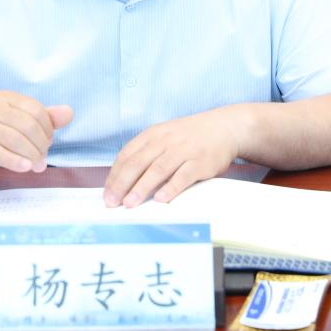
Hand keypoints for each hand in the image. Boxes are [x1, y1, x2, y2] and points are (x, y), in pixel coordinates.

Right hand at [0, 90, 72, 179]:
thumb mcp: (23, 124)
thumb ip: (47, 118)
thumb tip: (69, 112)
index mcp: (6, 98)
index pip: (36, 110)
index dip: (48, 129)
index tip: (47, 143)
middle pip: (27, 125)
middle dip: (40, 145)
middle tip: (42, 158)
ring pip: (15, 140)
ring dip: (31, 155)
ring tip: (37, 166)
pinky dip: (16, 161)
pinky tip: (25, 167)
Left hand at [103, 109, 242, 207]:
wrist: (223, 127)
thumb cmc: (189, 137)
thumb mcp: (164, 137)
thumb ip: (146, 153)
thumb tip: (123, 179)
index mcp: (153, 135)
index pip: (127, 155)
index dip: (115, 175)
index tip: (107, 192)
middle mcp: (166, 141)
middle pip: (138, 163)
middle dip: (122, 184)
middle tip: (112, 201)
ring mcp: (183, 150)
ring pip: (158, 169)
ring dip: (142, 187)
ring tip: (130, 203)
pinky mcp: (200, 161)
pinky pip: (183, 175)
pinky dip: (171, 187)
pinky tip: (160, 199)